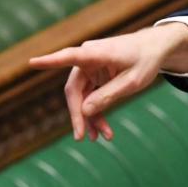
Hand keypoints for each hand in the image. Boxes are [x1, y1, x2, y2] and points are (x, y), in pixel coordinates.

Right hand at [28, 23, 187, 140]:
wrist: (155, 49)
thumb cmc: (145, 60)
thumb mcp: (132, 82)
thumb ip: (108, 95)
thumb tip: (84, 111)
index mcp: (96, 53)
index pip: (69, 57)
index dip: (50, 61)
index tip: (32, 63)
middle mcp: (88, 58)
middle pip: (74, 90)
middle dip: (78, 115)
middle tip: (80, 137)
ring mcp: (90, 68)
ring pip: (82, 97)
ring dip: (89, 118)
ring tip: (99, 138)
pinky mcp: (95, 75)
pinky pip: (91, 97)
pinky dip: (96, 113)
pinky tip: (103, 131)